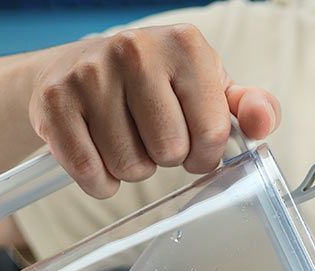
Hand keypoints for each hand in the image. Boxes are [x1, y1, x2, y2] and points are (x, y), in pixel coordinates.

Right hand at [28, 24, 280, 197]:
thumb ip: (248, 107)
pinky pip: (90, 173)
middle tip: (153, 137)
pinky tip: (99, 153)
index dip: (206, 152)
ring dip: (133, 169)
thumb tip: (262, 121)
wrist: (78, 68)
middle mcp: (135, 49)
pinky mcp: (53, 101)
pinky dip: (99, 180)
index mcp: (185, 45)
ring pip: (130, 167)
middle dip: (167, 158)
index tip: (195, 143)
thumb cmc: (158, 84)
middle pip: (170, 152)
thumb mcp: (209, 88)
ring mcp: (90, 72)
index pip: (212, 132)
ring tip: (126, 139)